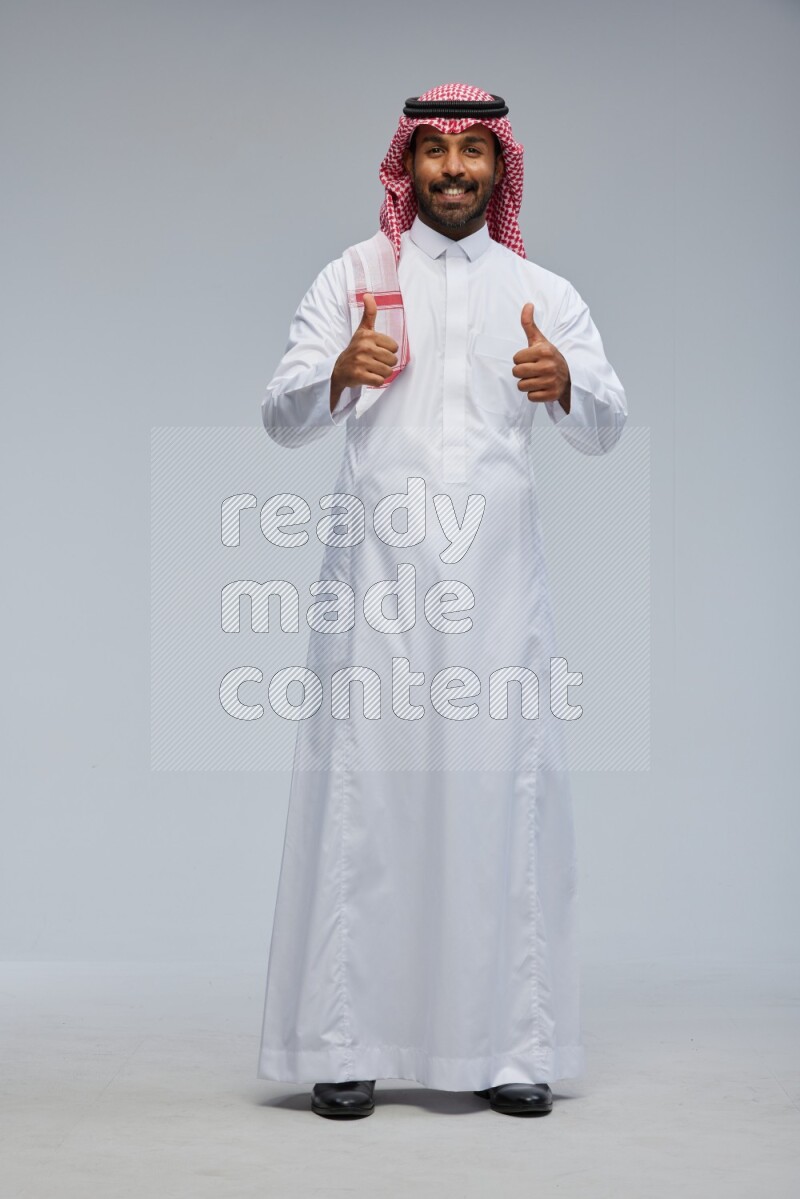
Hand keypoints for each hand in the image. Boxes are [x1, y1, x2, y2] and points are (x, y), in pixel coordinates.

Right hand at [330, 293, 398, 408]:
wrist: (338, 369)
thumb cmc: (355, 349)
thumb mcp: (362, 330)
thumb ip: (369, 313)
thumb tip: (368, 294)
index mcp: (368, 335)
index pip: (394, 347)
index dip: (388, 351)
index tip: (376, 352)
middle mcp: (364, 347)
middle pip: (392, 360)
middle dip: (386, 364)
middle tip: (374, 362)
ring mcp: (361, 362)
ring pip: (387, 371)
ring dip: (382, 373)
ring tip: (371, 370)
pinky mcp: (358, 375)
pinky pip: (379, 381)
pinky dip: (376, 382)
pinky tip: (368, 377)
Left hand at [512, 302, 570, 409]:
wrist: (569, 377)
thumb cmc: (549, 357)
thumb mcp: (540, 341)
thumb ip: (530, 324)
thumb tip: (527, 304)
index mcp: (544, 351)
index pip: (516, 358)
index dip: (520, 359)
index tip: (531, 359)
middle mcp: (548, 366)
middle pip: (516, 372)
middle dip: (521, 372)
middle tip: (532, 370)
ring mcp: (551, 381)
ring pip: (521, 386)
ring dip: (527, 384)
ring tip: (537, 379)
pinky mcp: (551, 395)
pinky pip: (530, 397)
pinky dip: (534, 394)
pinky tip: (542, 387)